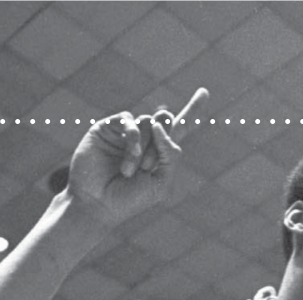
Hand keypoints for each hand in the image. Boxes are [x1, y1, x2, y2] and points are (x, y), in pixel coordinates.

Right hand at [64, 88, 208, 226]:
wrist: (97, 204)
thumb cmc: (129, 200)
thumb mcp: (161, 185)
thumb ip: (171, 156)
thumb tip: (159, 125)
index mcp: (160, 154)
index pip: (180, 128)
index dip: (192, 111)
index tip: (205, 92)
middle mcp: (144, 139)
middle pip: (165, 119)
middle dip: (162, 141)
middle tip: (148, 166)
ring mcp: (125, 132)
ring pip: (148, 121)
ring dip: (145, 149)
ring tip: (130, 172)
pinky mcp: (108, 127)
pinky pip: (130, 121)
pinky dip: (133, 141)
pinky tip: (127, 161)